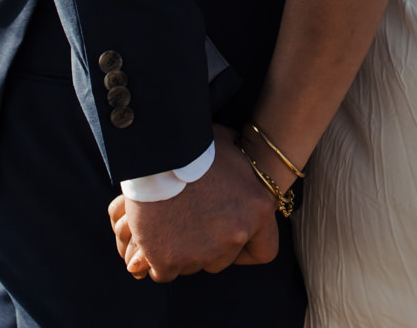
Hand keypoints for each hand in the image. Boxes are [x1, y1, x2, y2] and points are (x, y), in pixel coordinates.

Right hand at [110, 125, 278, 281]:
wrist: (156, 153)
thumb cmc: (192, 144)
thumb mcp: (229, 145)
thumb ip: (240, 163)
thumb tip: (242, 149)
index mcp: (258, 208)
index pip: (265, 250)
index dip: (247, 248)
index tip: (231, 238)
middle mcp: (236, 234)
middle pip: (224, 259)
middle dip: (209, 247)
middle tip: (191, 224)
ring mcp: (203, 251)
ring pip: (194, 266)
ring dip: (183, 252)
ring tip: (169, 225)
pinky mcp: (169, 259)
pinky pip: (165, 272)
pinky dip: (158, 261)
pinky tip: (152, 243)